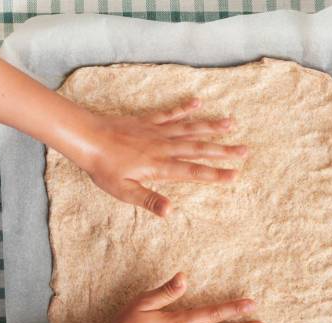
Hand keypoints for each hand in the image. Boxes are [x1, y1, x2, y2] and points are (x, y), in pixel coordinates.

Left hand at [78, 98, 247, 216]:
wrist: (86, 138)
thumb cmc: (103, 168)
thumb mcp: (124, 191)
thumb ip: (149, 200)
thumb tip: (170, 212)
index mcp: (160, 166)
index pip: (193, 171)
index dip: (215, 174)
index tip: (234, 175)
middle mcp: (164, 146)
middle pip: (199, 148)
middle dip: (223, 150)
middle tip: (245, 150)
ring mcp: (157, 132)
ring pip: (190, 128)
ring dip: (212, 127)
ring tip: (232, 123)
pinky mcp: (148, 121)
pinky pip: (170, 113)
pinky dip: (185, 108)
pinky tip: (198, 102)